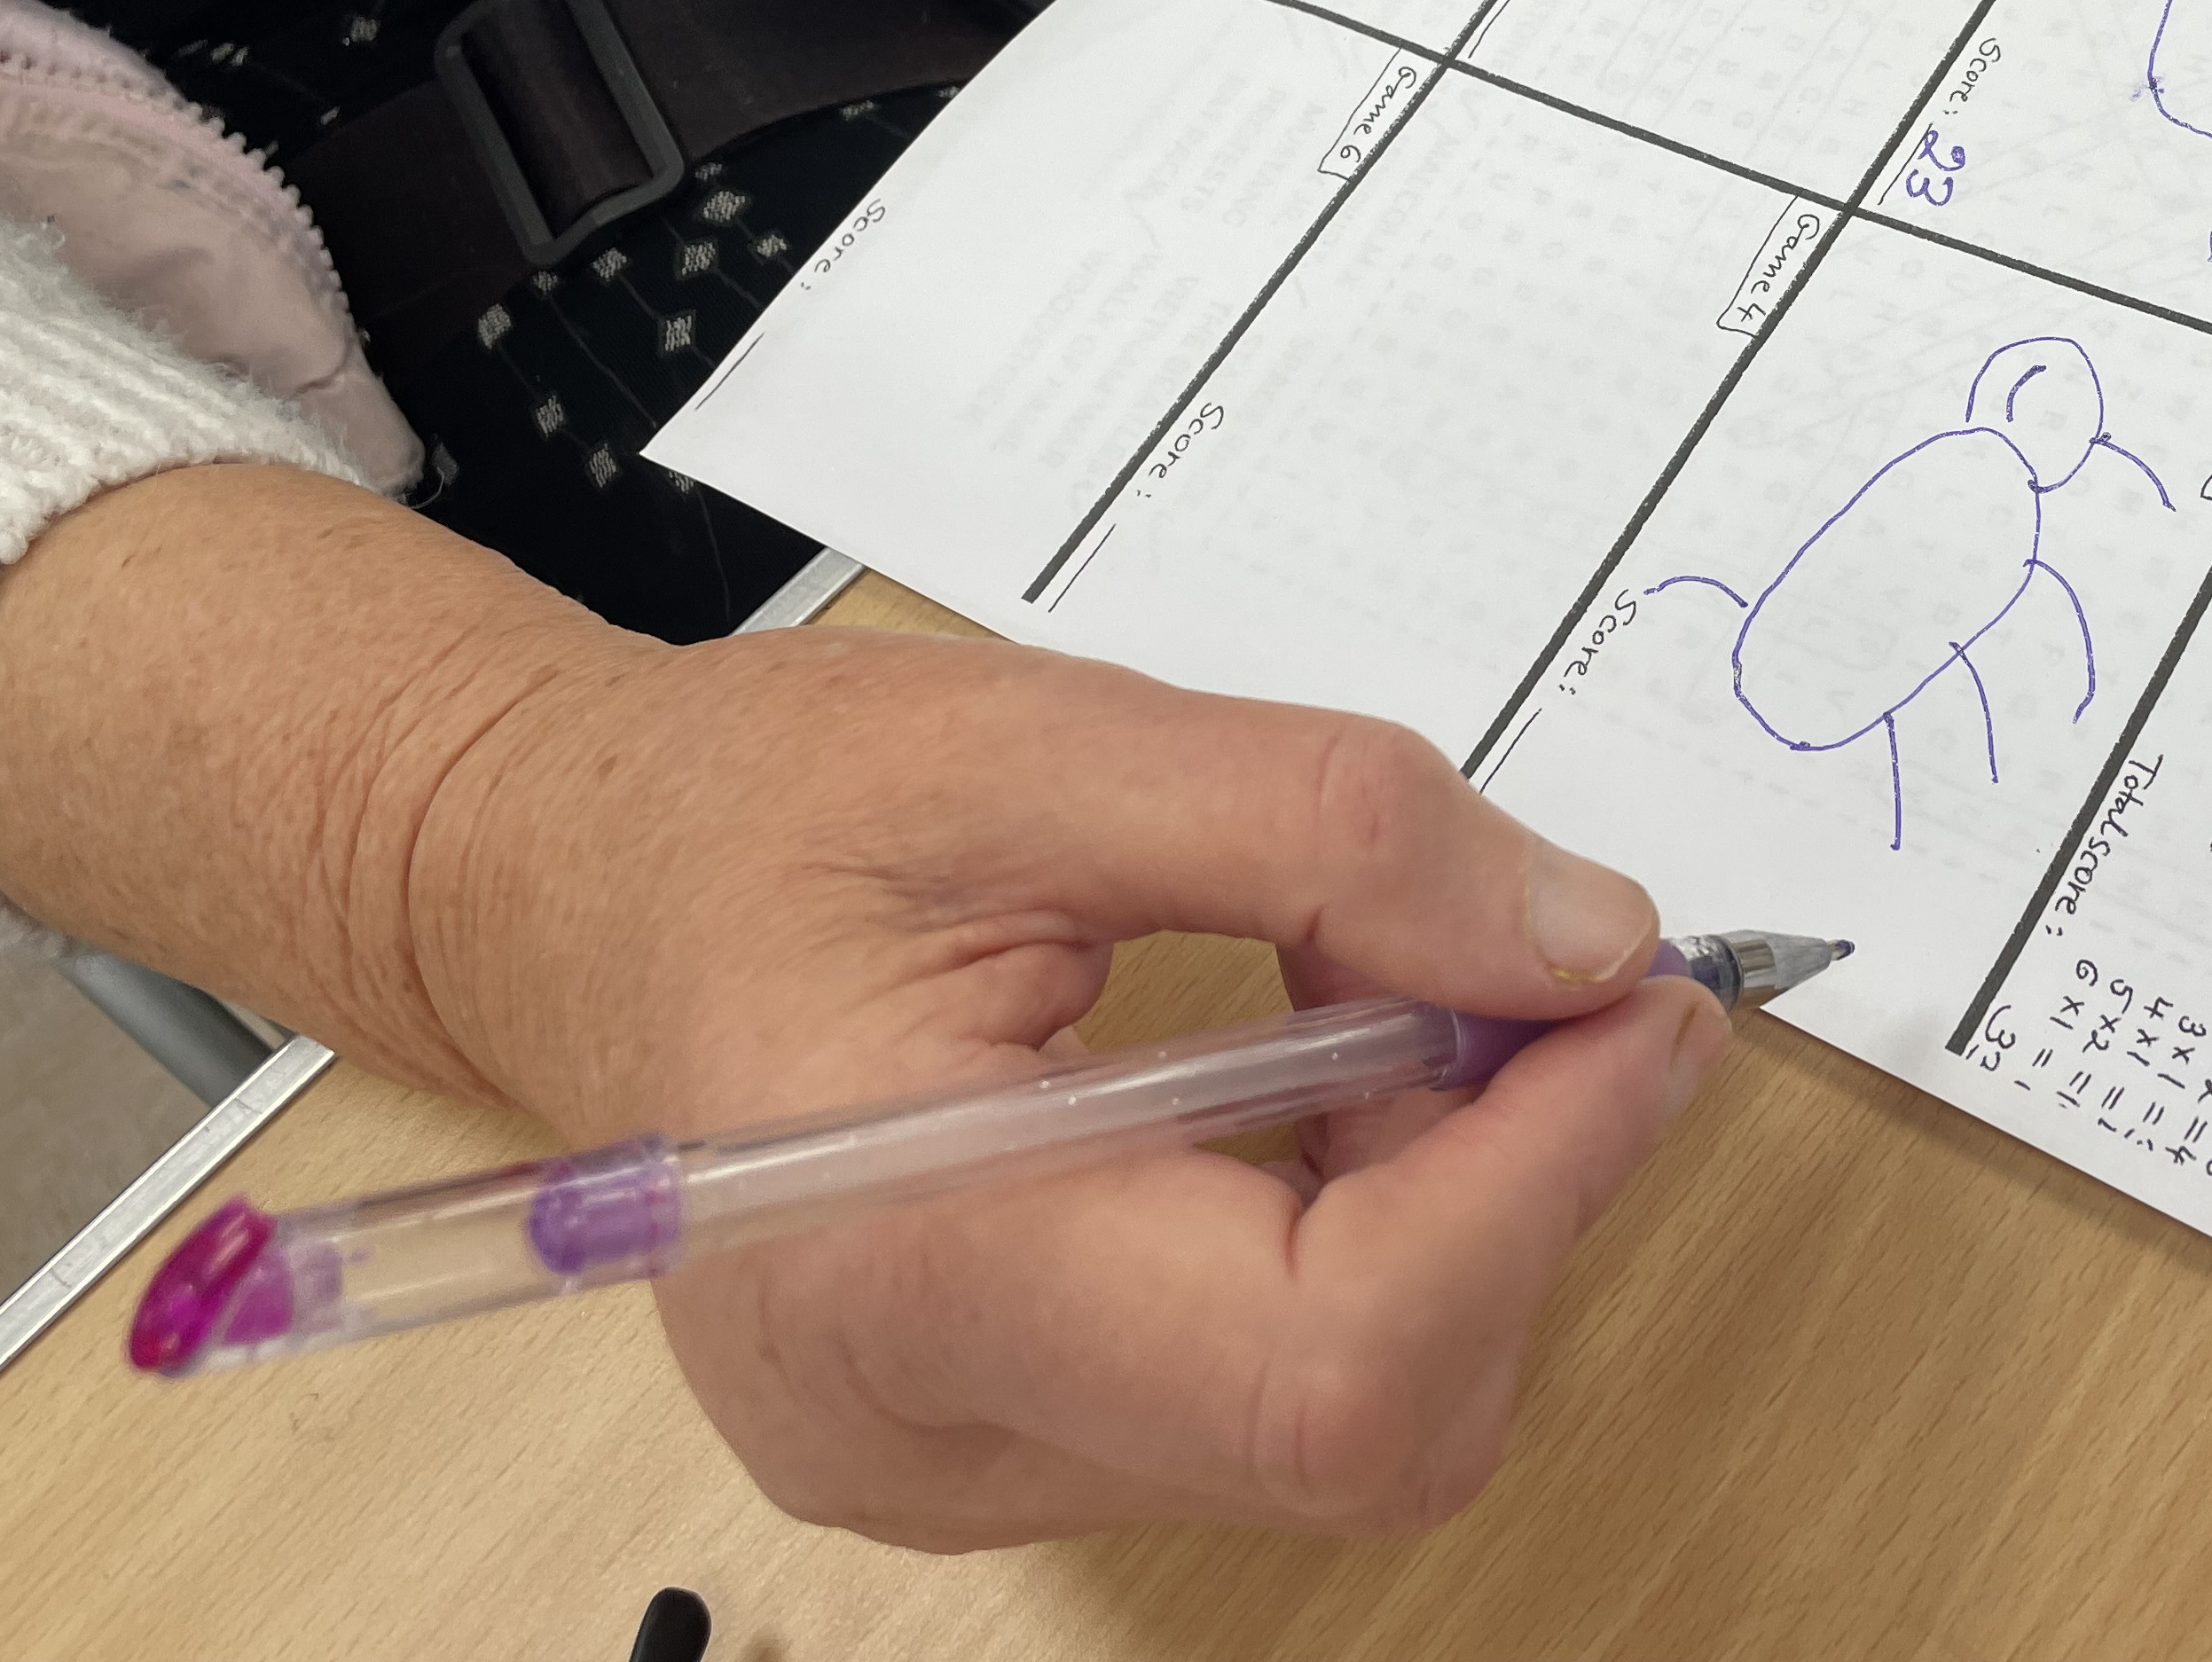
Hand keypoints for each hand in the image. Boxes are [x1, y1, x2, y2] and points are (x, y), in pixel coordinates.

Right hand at [0, 468, 1723, 1545]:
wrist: (575, 896)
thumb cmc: (755, 815)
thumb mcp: (1040, 741)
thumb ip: (1327, 831)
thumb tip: (1583, 947)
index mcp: (902, 1266)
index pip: (1327, 1355)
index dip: (1535, 1182)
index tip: (1636, 998)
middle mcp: (929, 1433)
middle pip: (1370, 1413)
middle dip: (1517, 1184)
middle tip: (1540, 965)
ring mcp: (967, 1469)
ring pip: (1361, 1415)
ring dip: (1462, 1203)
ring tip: (1402, 990)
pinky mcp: (1018, 1442)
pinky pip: (1290, 1386)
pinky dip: (1384, 1231)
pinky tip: (1334, 1071)